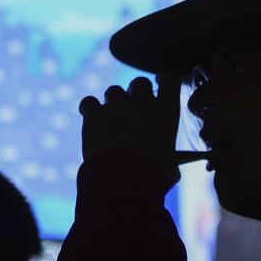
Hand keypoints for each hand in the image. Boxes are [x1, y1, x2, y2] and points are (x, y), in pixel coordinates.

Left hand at [78, 74, 180, 188]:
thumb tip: (170, 167)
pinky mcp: (95, 114)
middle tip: (132, 110)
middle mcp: (143, 102)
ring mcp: (118, 105)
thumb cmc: (153, 175)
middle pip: (139, 82)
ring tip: (110, 121)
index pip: (169, 80)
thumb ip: (169, 158)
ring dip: (113, 102)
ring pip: (113, 91)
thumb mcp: (170, 165)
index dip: (163, 81)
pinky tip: (90, 118)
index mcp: (166, 111)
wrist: (125, 180)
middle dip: (135, 93)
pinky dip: (89, 108)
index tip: (159, 84)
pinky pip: (89, 102)